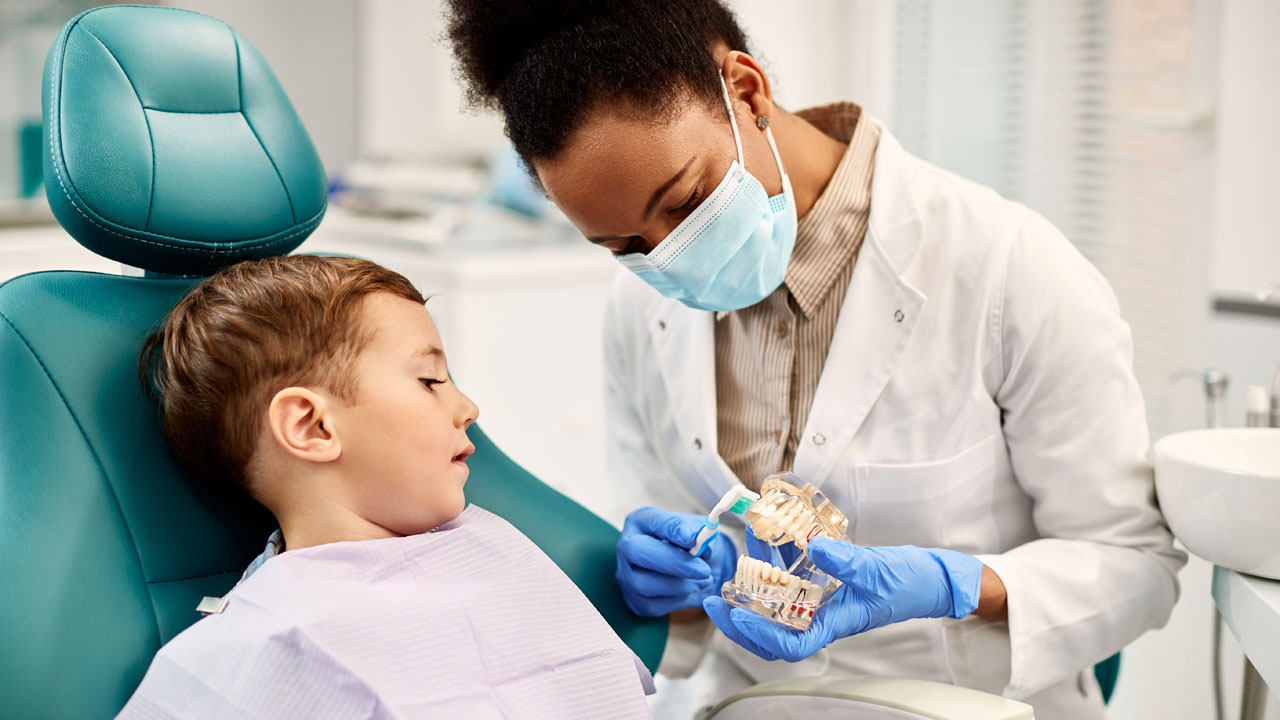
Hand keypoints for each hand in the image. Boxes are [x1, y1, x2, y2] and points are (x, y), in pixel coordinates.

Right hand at [616, 507, 736, 615]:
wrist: (698, 571)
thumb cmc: (695, 546)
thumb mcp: (701, 532)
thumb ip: (700, 533)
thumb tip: (696, 539)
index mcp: (642, 521)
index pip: (654, 522)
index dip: (674, 530)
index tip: (694, 538)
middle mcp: (627, 546)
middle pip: (637, 551)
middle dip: (673, 562)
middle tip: (704, 569)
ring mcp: (626, 575)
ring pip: (644, 583)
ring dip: (680, 584)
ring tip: (703, 579)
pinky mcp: (634, 600)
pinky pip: (653, 605)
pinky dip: (678, 599)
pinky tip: (691, 589)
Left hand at [704, 538, 983, 661]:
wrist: (929, 579)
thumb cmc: (909, 581)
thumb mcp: (874, 566)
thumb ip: (842, 558)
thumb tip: (811, 546)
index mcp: (835, 623)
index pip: (791, 645)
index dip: (761, 635)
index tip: (737, 614)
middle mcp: (824, 620)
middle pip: (773, 638)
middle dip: (739, 623)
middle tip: (713, 601)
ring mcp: (822, 609)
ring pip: (776, 619)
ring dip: (749, 604)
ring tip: (725, 585)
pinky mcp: (824, 594)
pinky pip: (789, 596)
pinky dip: (770, 584)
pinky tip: (757, 563)